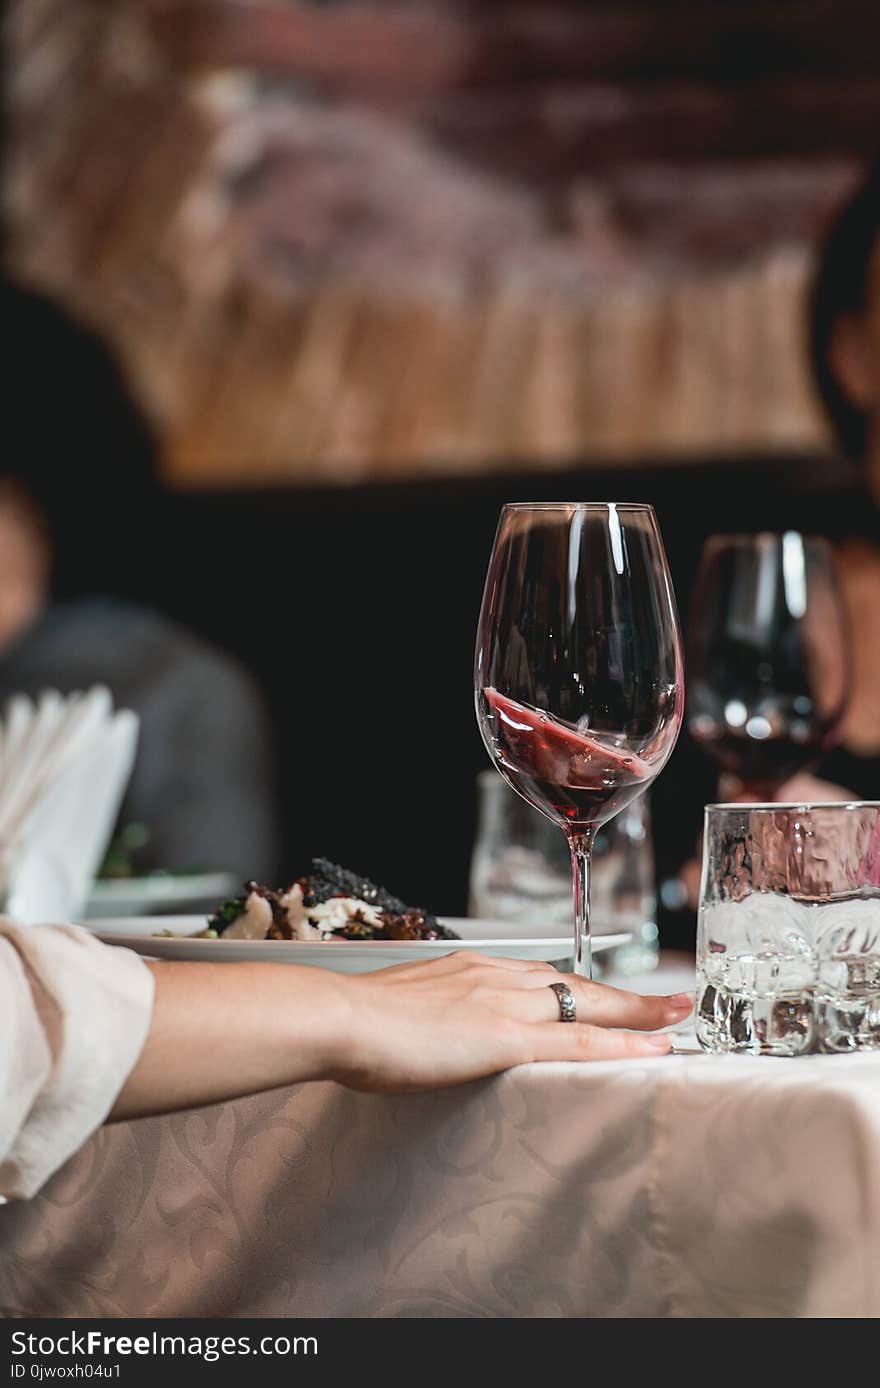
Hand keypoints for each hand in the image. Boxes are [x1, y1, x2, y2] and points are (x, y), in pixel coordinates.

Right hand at [331, 951, 692, 1092]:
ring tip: (676, 1020)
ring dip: (637, 1013)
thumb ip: (430, 1012)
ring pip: (586, 1005)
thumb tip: (431, 1029)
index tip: (606, 993)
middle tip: (671, 1000)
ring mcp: (504, 1004)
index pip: (540, 976)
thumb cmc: (356, 1020)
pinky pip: (575, 1042)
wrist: (340, 1017)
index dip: (580, 987)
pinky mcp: (504, 1037)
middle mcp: (496, 977)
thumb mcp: (402, 1006)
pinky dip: (620, 1045)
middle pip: (576, 984)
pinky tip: (652, 1049)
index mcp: (471, 970)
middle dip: (627, 994)